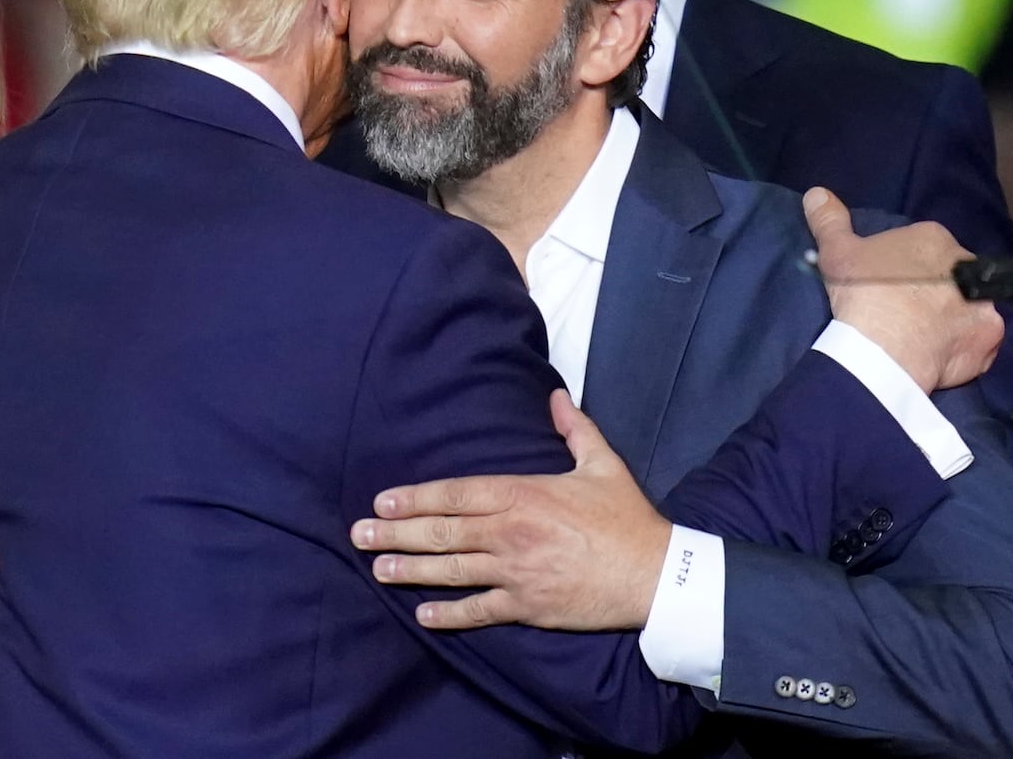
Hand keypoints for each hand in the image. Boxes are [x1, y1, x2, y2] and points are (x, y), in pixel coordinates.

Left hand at [350, 390, 670, 630]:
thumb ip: (575, 429)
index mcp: (522, 494)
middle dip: (395, 534)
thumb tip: (556, 396)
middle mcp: (510, 532)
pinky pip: (479, 611)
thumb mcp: (602, 464)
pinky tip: (422, 616)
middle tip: (359, 536)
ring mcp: (515, 572)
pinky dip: (449, 614)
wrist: (654, 574)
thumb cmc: (627, 518)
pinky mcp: (527, 606)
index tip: (382, 501)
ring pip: (451, 570)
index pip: (455, 494)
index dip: (414, 497)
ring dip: (410, 571)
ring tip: (377, 569)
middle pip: (441, 532)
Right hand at [804, 187, 1003, 394]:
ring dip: (953, 317)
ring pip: (969, 307)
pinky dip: (962, 346)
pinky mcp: (990, 338)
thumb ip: (829, 221)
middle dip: (935, 289)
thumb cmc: (863, 294)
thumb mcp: (836, 253)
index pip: (924, 247)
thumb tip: (816, 193)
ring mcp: (983, 303)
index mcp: (933, 238)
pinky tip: (940, 355)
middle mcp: (966, 264)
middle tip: (906, 312)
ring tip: (924, 337)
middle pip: (952, 275)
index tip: (890, 285)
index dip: (906, 267)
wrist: (884, 350)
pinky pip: (977, 340)